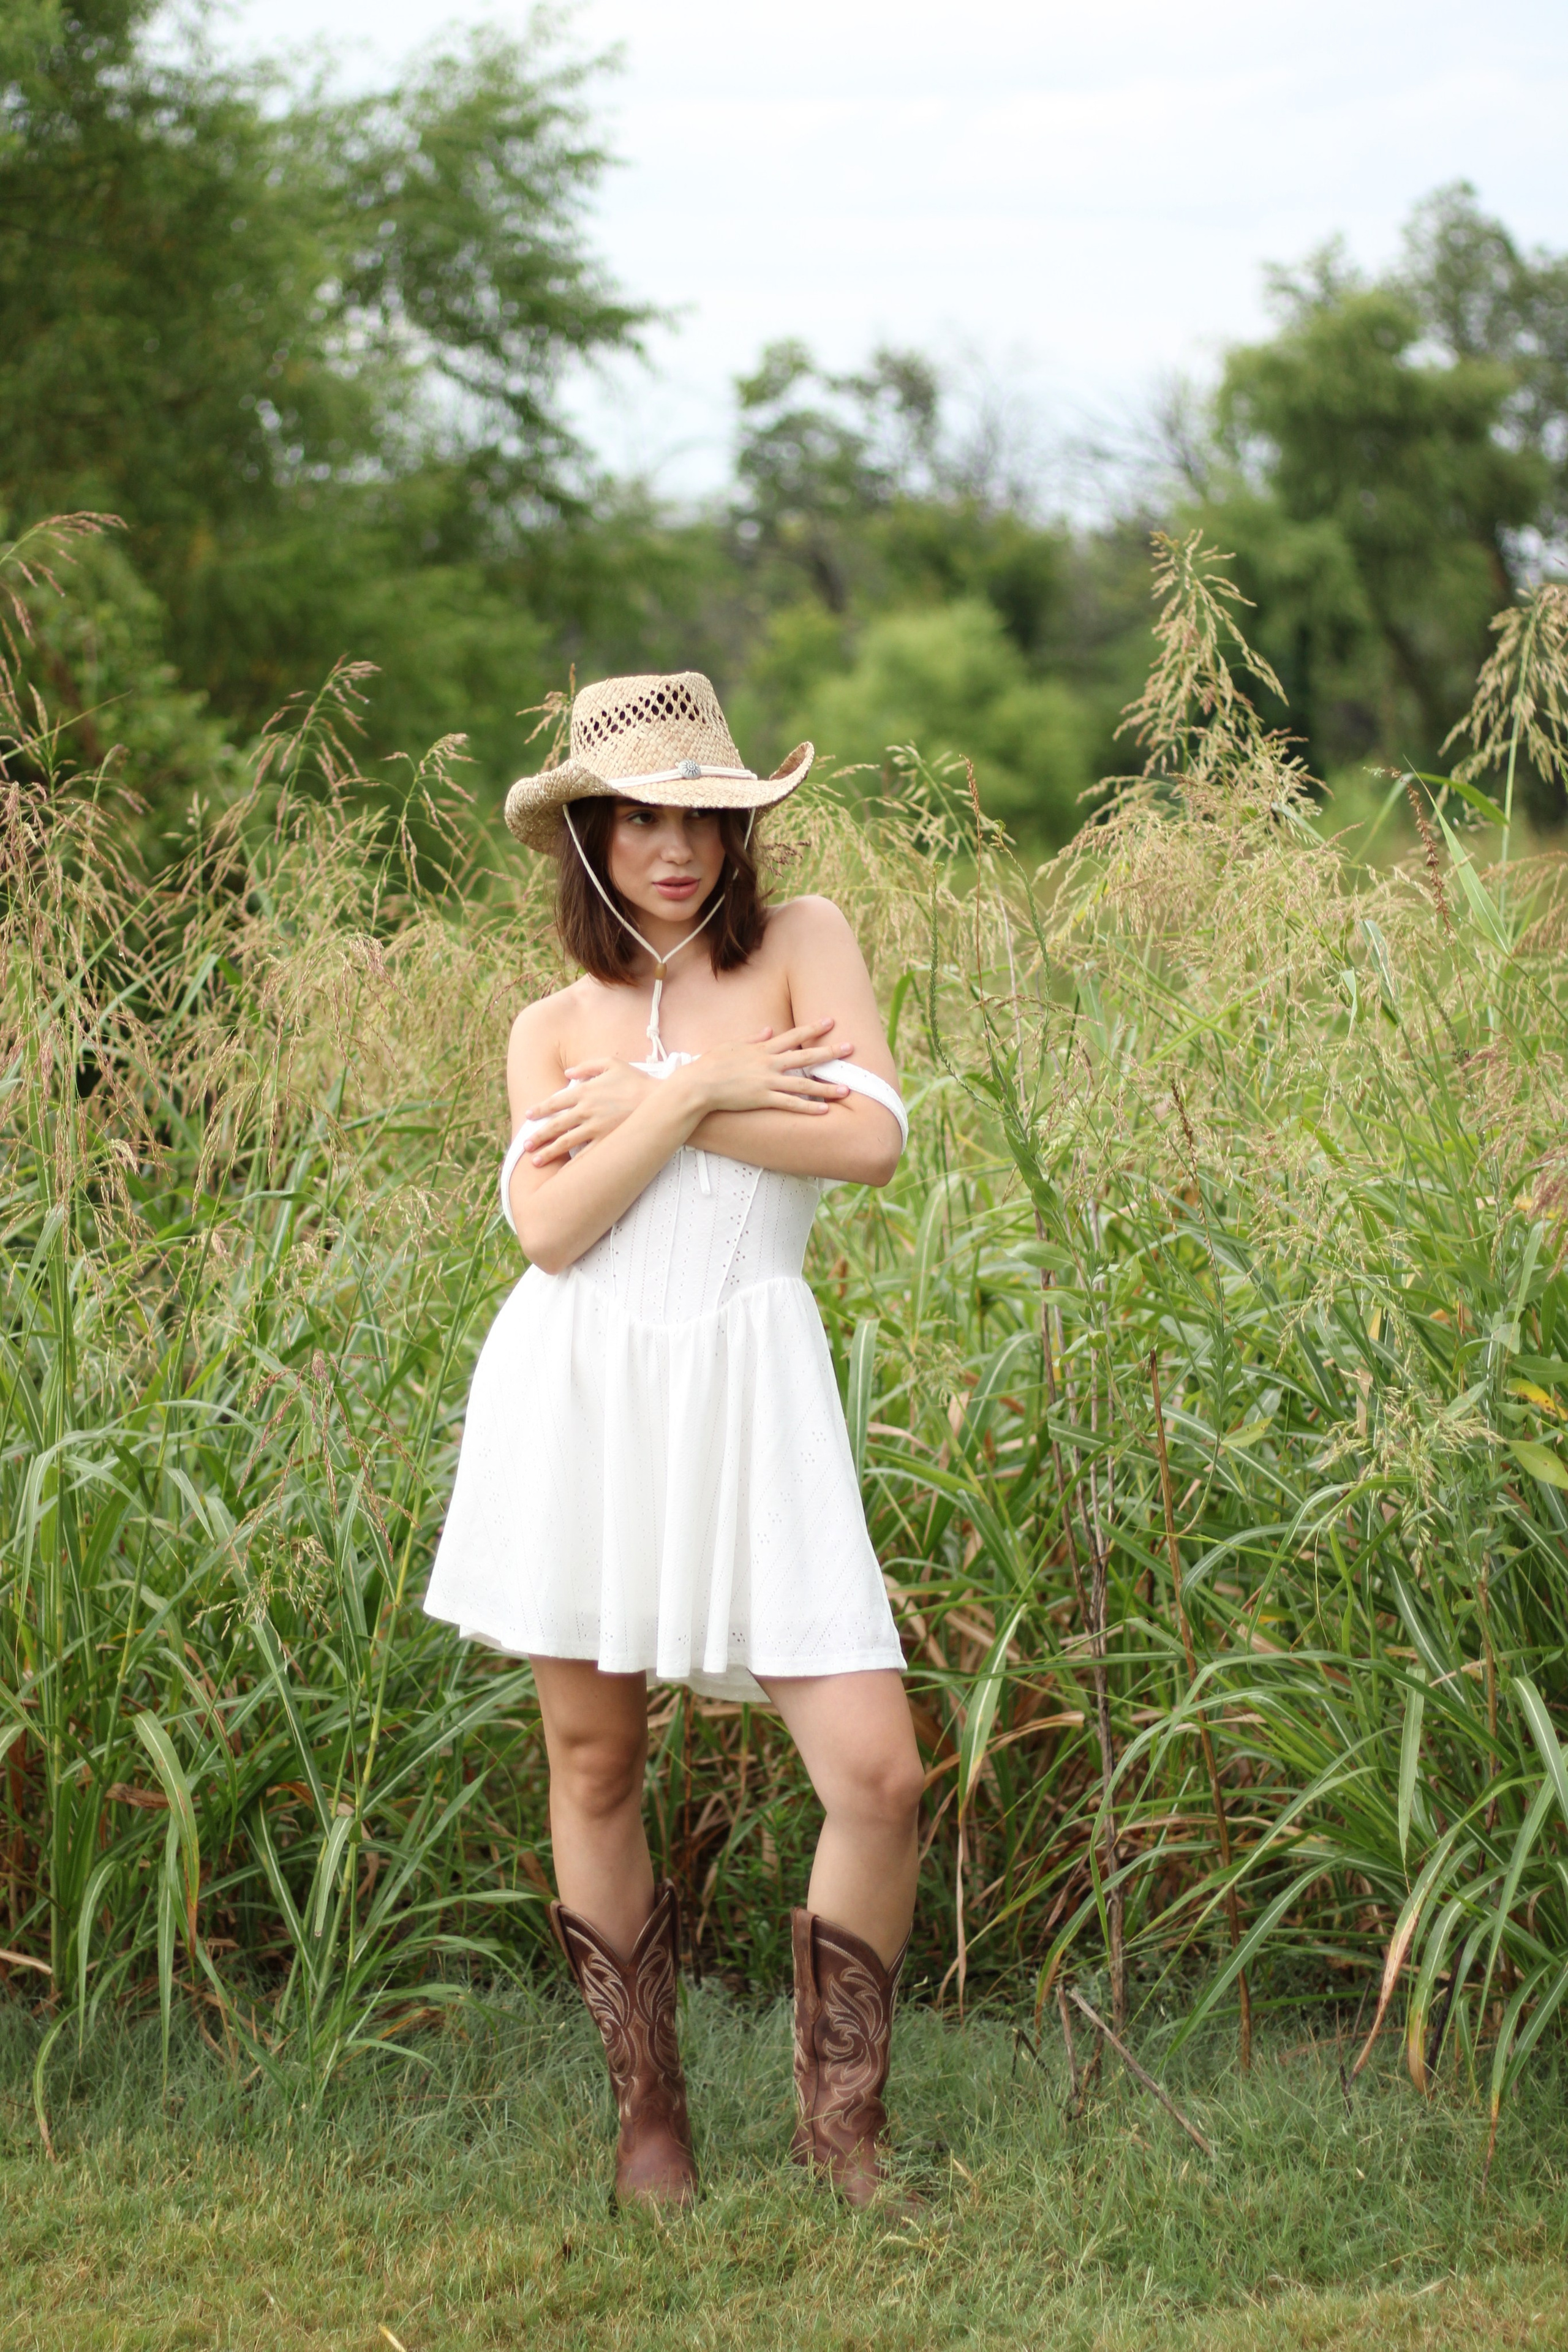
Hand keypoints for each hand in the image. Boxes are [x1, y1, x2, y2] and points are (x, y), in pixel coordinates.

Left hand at [523, 1058, 655, 1165]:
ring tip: (535, 1162)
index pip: (555, 1101)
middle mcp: (586, 1110)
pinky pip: (586, 1155)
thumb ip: (587, 1066)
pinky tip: (563, 1172)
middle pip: (555, 1125)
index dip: (540, 1109)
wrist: (658, 1099)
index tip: (528, 1116)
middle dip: (538, 1136)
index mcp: (584, 1090)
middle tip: (525, 1146)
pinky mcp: (607, 1140)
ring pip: (565, 1142)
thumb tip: (567, 1073)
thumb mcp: (611, 1063)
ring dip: (549, 1152)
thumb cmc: (636, 1079)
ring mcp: (595, 1127)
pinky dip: (572, 1164)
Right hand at [681, 1019, 853, 1117]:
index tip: (830, 1021)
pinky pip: (790, 1104)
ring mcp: (767, 1082)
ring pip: (803, 1084)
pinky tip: (824, 1110)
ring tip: (847, 1089)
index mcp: (762, 1049)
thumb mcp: (731, 1045)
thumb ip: (753, 1038)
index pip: (793, 1035)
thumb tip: (769, 1029)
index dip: (813, 1028)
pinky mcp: (762, 1099)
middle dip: (830, 1052)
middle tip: (851, 1048)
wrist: (698, 1085)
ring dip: (826, 1086)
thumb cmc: (710, 1065)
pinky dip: (808, 1107)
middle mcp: (768, 1063)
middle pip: (805, 1056)